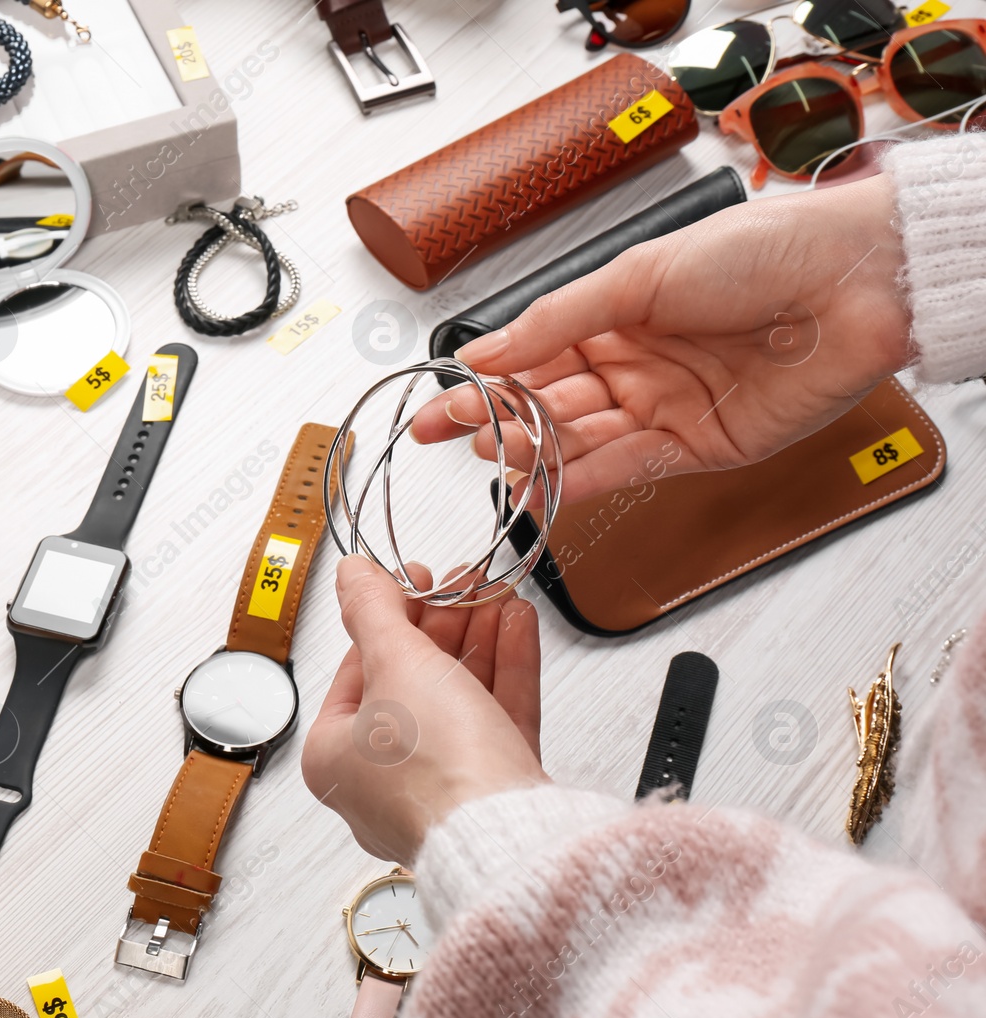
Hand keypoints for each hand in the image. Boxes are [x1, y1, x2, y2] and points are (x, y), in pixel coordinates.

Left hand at [301, 556, 547, 862]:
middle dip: (443, 624)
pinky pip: (495, 720)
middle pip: (412, 681)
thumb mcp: (395, 663)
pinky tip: (516, 627)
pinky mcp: (492, 792)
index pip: (356, 670)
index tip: (413, 581)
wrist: (509, 833)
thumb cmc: (436, 769)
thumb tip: (350, 575)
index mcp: (335, 757)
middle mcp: (382, 781)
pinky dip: (506, 670)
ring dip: (478, 638)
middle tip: (462, 583)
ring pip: (459, 698)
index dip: (387, 616)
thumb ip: (373, 610)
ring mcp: (441, 788)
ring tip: (494, 593)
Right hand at [411, 174, 910, 502]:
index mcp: (617, 313)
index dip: (485, 379)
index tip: (442, 400)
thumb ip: (557, 321)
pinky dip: (582, 480)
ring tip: (492, 454)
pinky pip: (627, 469)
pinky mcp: (699, 447)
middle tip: (455, 433)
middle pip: (548, 402)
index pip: (533, 354)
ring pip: (581, 439)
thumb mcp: (638, 275)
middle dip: (498, 419)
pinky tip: (543, 485)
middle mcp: (637, 363)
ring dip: (533, 449)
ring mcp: (665, 406)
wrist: (854, 283)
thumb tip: (486, 350)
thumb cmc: (763, 253)